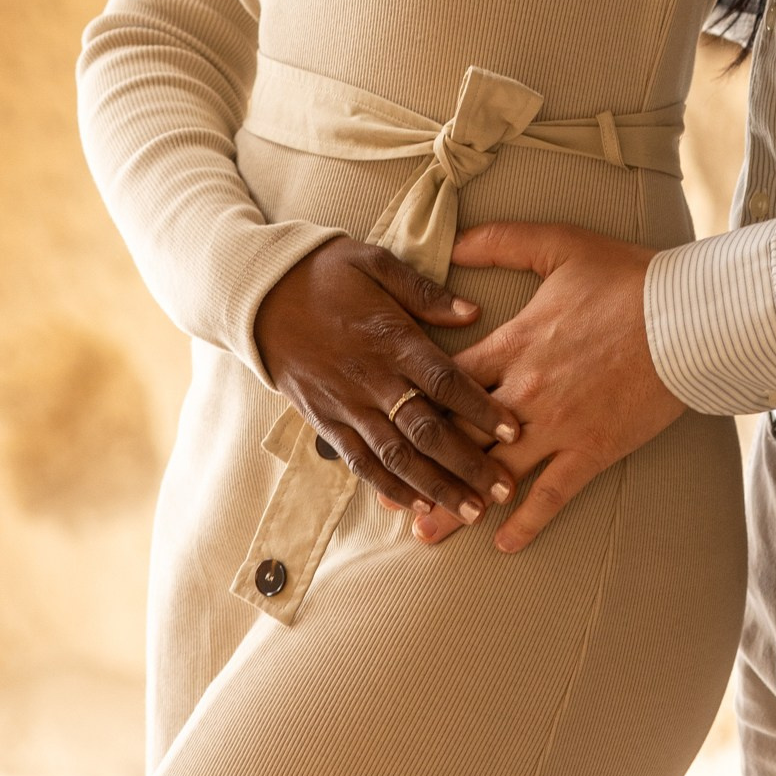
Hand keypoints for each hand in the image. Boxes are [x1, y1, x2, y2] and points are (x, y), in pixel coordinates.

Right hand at [253, 237, 521, 527]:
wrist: (259, 294)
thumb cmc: (325, 272)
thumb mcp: (375, 262)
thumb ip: (425, 291)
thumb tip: (473, 312)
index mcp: (390, 337)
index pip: (444, 379)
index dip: (481, 407)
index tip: (516, 430)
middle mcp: (371, 378)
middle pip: (426, 429)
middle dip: (468, 463)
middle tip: (504, 490)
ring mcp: (346, 405)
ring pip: (396, 456)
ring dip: (435, 487)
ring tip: (470, 512)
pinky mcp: (326, 421)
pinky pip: (360, 462)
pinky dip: (388, 488)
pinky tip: (416, 507)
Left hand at [413, 223, 684, 554]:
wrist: (687, 316)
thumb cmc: (626, 277)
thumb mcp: (559, 244)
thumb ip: (502, 241)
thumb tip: (455, 240)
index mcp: (514, 343)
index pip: (448, 379)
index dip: (414, 399)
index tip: (386, 418)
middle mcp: (526, 390)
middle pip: (459, 435)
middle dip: (421, 465)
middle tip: (387, 494)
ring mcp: (559, 425)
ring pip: (496, 473)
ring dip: (458, 504)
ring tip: (425, 533)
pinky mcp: (592, 448)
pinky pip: (552, 494)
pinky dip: (527, 522)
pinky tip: (503, 543)